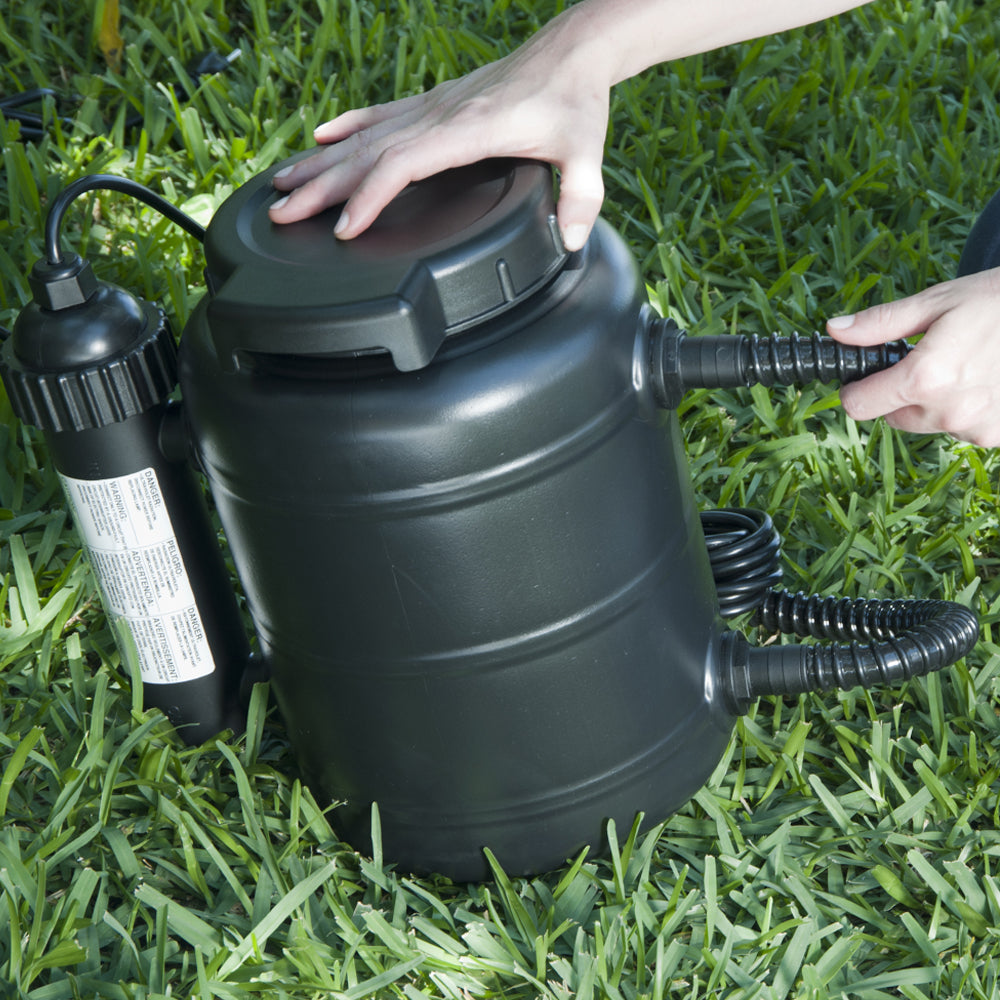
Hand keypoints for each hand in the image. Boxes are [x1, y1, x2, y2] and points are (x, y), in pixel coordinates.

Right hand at [267, 10, 610, 250]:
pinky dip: (348, 127)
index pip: (403, 164)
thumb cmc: (574, 100)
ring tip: (283, 185)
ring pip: (364, 135)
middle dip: (321, 185)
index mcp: (468, 130)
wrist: (571, 52)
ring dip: (321, 161)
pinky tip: (323, 138)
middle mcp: (440, 115)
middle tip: (283, 213)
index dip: (369, 196)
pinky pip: (380, 115)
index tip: (345, 227)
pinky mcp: (435, 103)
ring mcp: (433, 107)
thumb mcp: (585, 152)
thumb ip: (580, 197)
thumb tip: (571, 241)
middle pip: (367, 152)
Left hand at [828, 267, 999, 446]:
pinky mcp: (999, 437)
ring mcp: (977, 428)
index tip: (866, 374)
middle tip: (931, 357)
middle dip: (900, 393)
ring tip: (969, 364)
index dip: (857, 388)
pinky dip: (968, 409)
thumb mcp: (938, 302)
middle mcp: (949, 412)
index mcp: (925, 378)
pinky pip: (964, 428)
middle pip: (894, 417)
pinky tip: (990, 379)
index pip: (859, 406)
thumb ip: (881, 324)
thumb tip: (835, 332)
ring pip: (930, 423)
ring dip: (937, 402)